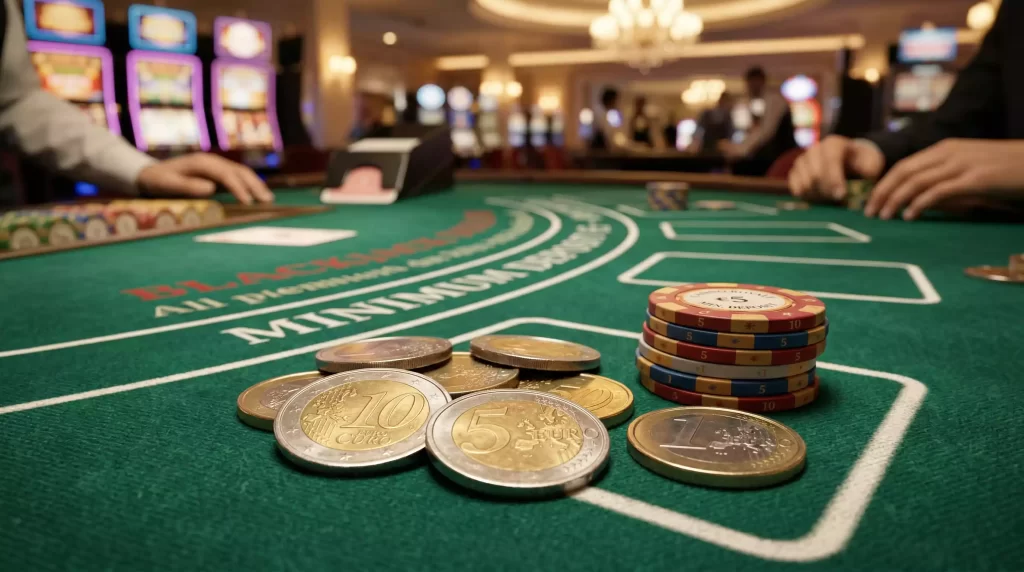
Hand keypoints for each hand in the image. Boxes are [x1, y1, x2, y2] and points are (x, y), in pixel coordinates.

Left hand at [137, 153, 273, 204]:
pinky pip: (237, 177)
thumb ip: (187, 186)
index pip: (227, 174)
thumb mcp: (167, 184)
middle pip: (239, 171)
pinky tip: (257, 195)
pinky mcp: (216, 172)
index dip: (239, 188)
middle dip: (254, 185)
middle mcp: (212, 161)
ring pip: (241, 172)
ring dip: (256, 185)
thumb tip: (211, 188)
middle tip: (267, 201)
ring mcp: (215, 165)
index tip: (248, 202)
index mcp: (202, 162)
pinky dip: (249, 185)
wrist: (150, 173)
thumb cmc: (157, 180)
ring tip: (268, 199)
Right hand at [788, 135, 884, 200]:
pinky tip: (816, 197)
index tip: (841, 195)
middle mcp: (814, 149)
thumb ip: (869, 168)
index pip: (830, 160)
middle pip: (815, 174)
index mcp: (833, 144)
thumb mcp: (871, 162)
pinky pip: (795, 186)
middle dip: (827, 190)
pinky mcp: (795, 171)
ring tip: (830, 198)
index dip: (834, 179)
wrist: (849, 160)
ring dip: (816, 194)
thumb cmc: (861, 162)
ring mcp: (802, 160)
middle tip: (838, 199)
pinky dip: (805, 194)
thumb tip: (865, 175)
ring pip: (804, 182)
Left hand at [865, 139, 1023, 219]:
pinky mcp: (975, 179)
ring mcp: (962, 164)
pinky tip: (909, 216)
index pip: (904, 165)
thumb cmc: (1004, 170)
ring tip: (883, 217)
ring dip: (895, 200)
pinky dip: (920, 204)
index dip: (884, 184)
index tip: (870, 202)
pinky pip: (939, 191)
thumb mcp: (969, 171)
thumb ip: (944, 182)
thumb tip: (920, 203)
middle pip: (904, 172)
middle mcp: (949, 153)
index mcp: (945, 148)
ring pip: (917, 181)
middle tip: (868, 213)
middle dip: (882, 192)